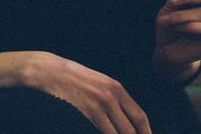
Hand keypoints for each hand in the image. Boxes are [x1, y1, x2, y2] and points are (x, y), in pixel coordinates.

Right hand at [33, 52, 151, 133]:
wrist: (53, 72)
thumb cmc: (75, 79)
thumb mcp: (99, 84)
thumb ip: (114, 99)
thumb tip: (125, 119)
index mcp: (117, 88)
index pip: (140, 117)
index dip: (146, 133)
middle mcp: (113, 96)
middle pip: (133, 129)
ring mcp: (101, 104)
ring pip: (121, 133)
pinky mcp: (89, 111)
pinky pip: (105, 132)